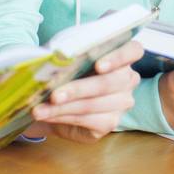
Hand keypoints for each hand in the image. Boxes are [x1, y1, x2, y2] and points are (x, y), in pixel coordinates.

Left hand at [27, 40, 143, 142]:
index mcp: (122, 57)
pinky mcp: (111, 122)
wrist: (59, 98)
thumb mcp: (68, 57)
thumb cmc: (68, 71)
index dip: (118, 57)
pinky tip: (48, 115)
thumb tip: (55, 58)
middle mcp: (127, 79)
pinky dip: (64, 117)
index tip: (99, 65)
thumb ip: (69, 53)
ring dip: (64, 107)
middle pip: (110, 83)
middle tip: (54, 94)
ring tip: (40, 110)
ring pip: (95, 104)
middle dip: (79, 89)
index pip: (133, 51)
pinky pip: (89, 121)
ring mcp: (122, 102)